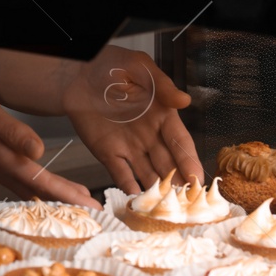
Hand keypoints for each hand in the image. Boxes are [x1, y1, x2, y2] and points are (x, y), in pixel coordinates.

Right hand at [0, 77, 97, 207]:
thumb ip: (10, 131)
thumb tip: (39, 153)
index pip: (39, 179)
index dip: (65, 193)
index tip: (88, 203)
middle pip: (37, 190)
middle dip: (66, 201)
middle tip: (94, 212)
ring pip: (28, 188)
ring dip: (53, 198)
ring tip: (78, 203)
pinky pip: (18, 182)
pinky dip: (36, 189)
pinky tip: (43, 190)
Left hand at [62, 45, 203, 194]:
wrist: (77, 73)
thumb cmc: (112, 65)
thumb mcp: (139, 68)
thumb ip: (162, 85)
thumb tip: (184, 101)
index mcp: (163, 116)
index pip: (180, 143)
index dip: (189, 162)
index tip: (198, 181)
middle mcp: (150, 136)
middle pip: (168, 165)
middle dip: (178, 185)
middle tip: (187, 206)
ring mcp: (130, 147)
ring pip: (148, 174)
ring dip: (157, 192)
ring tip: (165, 210)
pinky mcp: (109, 154)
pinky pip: (122, 175)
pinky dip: (129, 189)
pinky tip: (138, 203)